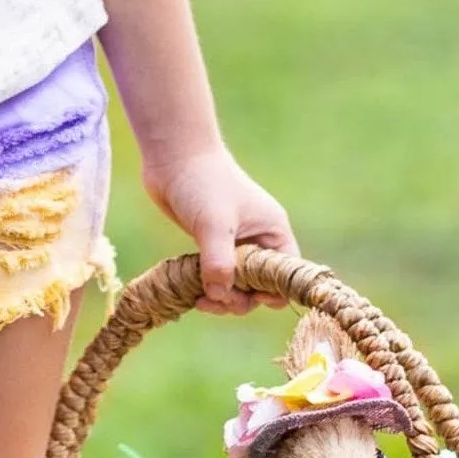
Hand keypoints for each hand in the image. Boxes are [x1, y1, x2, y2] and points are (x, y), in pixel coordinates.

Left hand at [143, 147, 299, 315]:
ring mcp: (235, 243)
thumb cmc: (202, 182)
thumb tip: (220, 296)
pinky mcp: (212, 244)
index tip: (246, 296)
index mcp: (273, 233)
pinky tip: (191, 291)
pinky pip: (216, 276)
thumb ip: (220, 262)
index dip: (270, 294)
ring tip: (199, 299)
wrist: (173, 156)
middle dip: (239, 300)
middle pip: (260, 288)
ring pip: (236, 286)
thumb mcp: (214, 224)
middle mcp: (259, 240)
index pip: (285, 277)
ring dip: (221, 297)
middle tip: (213, 300)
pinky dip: (207, 287)